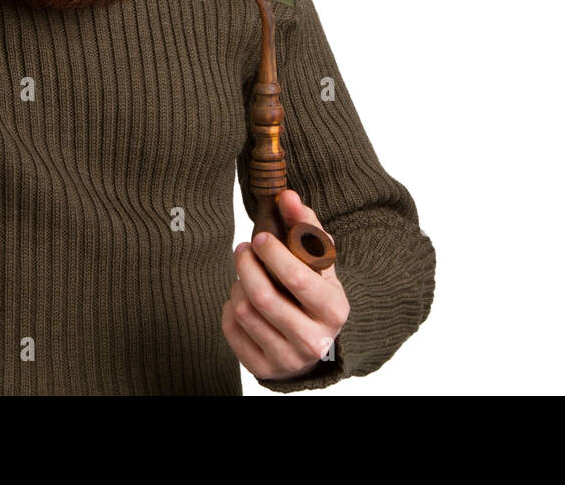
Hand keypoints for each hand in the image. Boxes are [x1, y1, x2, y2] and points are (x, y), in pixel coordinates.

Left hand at [222, 190, 349, 381]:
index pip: (297, 279)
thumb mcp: (320, 262)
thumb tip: (287, 195)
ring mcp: (288, 358)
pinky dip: (230, 308)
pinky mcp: (263, 369)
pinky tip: (241, 299)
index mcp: (334, 310)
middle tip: (242, 249)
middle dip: (246, 265)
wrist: (315, 343)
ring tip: (245, 275)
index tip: (259, 238)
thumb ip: (306, 226)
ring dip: (238, 285)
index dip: (273, 254)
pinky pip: (231, 329)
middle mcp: (314, 340)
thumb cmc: (315, 292)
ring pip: (244, 311)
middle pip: (263, 297)